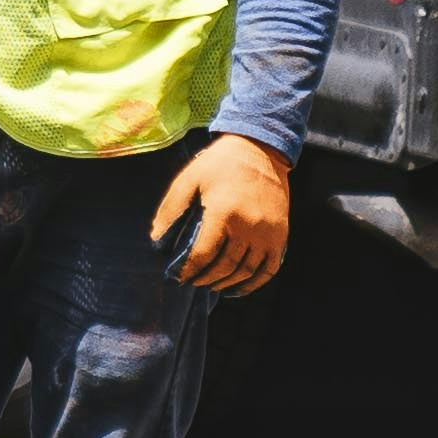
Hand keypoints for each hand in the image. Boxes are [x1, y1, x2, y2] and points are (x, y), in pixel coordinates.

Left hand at [154, 131, 293, 300]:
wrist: (260, 149)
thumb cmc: (219, 164)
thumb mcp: (189, 179)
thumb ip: (171, 210)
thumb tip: (156, 241)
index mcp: (223, 212)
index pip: (203, 254)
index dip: (188, 270)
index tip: (176, 277)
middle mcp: (248, 226)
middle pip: (224, 267)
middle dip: (204, 279)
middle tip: (191, 281)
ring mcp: (267, 233)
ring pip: (245, 272)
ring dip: (224, 283)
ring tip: (209, 284)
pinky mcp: (280, 235)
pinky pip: (268, 269)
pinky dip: (252, 284)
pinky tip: (235, 289)